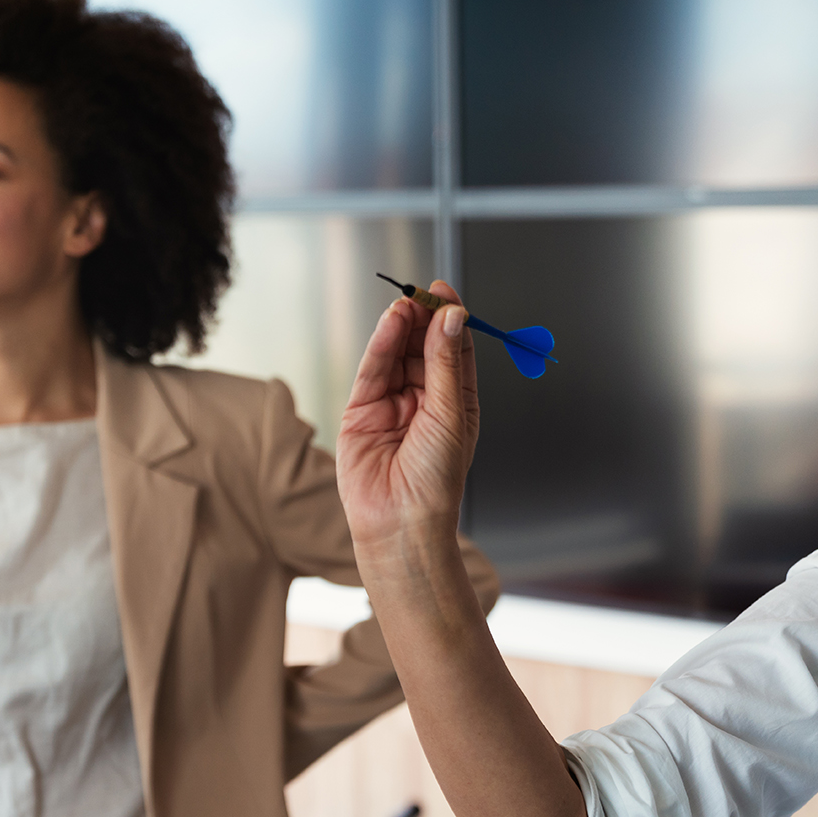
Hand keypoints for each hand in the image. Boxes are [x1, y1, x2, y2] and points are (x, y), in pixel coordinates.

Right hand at [337, 280, 478, 548]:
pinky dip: (381, 344)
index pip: (454, 350)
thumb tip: (452, 319)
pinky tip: (391, 322)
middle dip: (424, 319)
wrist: (402, 523)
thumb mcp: (450, 414)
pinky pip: (373, 370)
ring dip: (402, 326)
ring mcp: (392, 404)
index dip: (451, 320)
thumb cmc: (435, 482)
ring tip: (406, 302)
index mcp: (455, 403)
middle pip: (423, 347)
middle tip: (423, 293)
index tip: (446, 294)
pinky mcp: (362, 411)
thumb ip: (447, 363)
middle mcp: (424, 400)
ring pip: (397, 354)